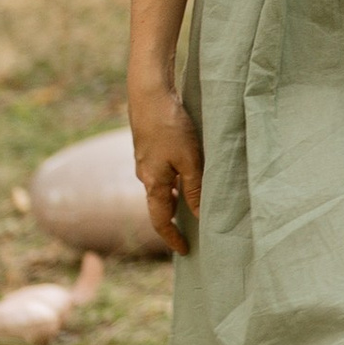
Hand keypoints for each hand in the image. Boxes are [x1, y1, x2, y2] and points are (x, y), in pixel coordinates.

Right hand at [129, 85, 202, 256]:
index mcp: (153, 183)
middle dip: (175, 221)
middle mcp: (145, 175)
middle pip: (160, 205)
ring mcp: (145, 161)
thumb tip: (199, 216)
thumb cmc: (171, 126)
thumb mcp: (190, 160)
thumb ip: (195, 188)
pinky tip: (188, 175)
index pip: (160, 220)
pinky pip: (162, 173)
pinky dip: (174, 182)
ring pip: (162, 188)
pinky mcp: (149, 147)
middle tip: (193, 231)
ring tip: (195, 206)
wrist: (149, 94)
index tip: (185, 250)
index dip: (172, 237)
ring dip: (176, 199)